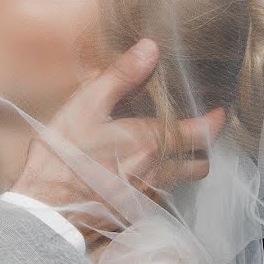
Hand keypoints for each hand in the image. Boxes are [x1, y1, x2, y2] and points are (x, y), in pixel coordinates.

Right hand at [10, 39, 223, 232]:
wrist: (45, 212)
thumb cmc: (62, 157)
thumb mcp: (86, 106)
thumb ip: (121, 77)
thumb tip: (150, 48)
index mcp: (150, 142)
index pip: (201, 134)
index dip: (214, 123)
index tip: (218, 113)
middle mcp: (157, 172)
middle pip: (198, 165)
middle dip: (201, 149)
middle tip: (194, 134)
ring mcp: (146, 197)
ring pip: (179, 181)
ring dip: (180, 167)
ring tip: (164, 151)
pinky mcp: (132, 214)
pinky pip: (158, 197)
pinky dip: (157, 183)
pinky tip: (136, 174)